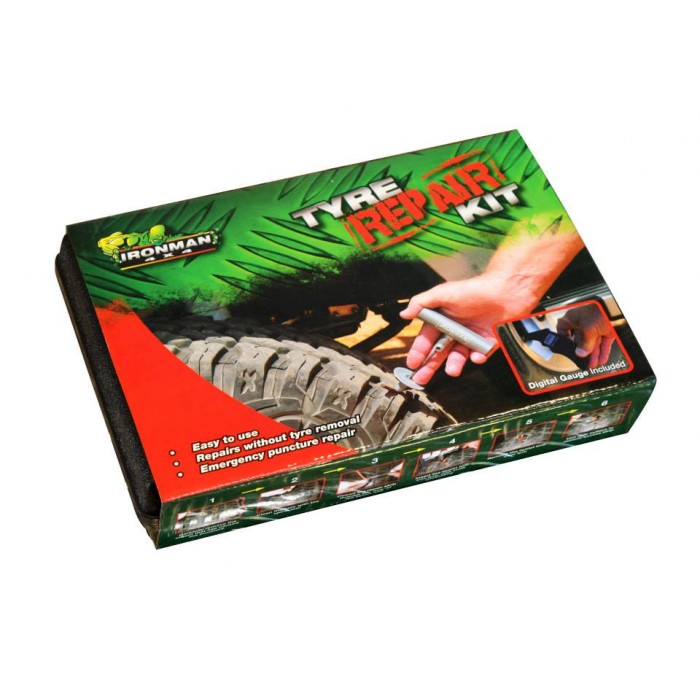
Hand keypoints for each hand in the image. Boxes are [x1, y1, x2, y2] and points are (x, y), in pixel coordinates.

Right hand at [399, 271, 538, 383]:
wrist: (506, 290)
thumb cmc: (473, 289)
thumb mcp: (443, 293)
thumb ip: (422, 303)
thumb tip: (404, 314)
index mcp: (443, 319)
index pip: (427, 339)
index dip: (419, 351)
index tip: (412, 364)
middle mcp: (456, 329)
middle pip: (440, 352)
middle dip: (430, 366)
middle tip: (421, 379)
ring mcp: (471, 337)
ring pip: (459, 356)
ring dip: (454, 364)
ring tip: (452, 371)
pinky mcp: (488, 342)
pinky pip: (480, 354)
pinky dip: (477, 357)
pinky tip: (476, 356)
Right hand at [556, 304, 614, 368]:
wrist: (617, 307)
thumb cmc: (599, 309)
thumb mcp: (587, 329)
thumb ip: (584, 343)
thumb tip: (580, 353)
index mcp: (573, 318)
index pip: (563, 329)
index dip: (564, 339)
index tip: (568, 349)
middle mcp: (583, 322)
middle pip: (580, 340)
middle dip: (582, 351)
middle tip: (582, 360)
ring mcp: (595, 326)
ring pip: (592, 343)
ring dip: (592, 355)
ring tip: (592, 364)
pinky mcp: (606, 330)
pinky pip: (603, 343)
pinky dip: (602, 352)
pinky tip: (600, 359)